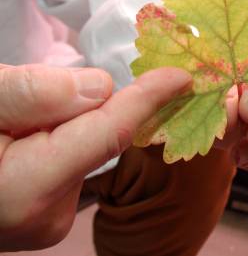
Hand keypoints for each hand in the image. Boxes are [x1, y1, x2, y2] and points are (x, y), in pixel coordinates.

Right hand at [0, 64, 190, 250]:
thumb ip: (33, 92)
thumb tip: (101, 87)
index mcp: (25, 189)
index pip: (107, 132)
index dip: (148, 99)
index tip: (182, 76)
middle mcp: (46, 215)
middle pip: (94, 134)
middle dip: (81, 103)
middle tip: (29, 94)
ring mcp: (46, 220)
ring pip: (81, 144)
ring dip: (62, 119)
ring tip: (9, 120)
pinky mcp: (44, 214)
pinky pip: (68, 158)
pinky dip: (57, 135)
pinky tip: (21, 134)